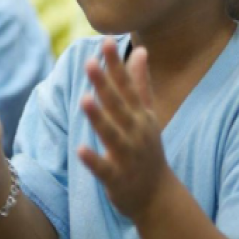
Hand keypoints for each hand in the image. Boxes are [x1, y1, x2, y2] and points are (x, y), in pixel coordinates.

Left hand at [77, 38, 169, 220]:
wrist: (157, 196)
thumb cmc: (148, 150)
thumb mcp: (147, 115)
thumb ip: (141, 84)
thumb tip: (142, 50)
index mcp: (141, 115)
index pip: (127, 86)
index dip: (116, 65)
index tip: (105, 42)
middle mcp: (136, 132)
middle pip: (118, 105)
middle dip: (104, 84)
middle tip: (89, 63)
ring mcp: (128, 155)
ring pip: (111, 134)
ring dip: (99, 118)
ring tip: (85, 100)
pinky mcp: (117, 178)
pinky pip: (104, 168)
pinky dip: (93, 160)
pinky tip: (80, 149)